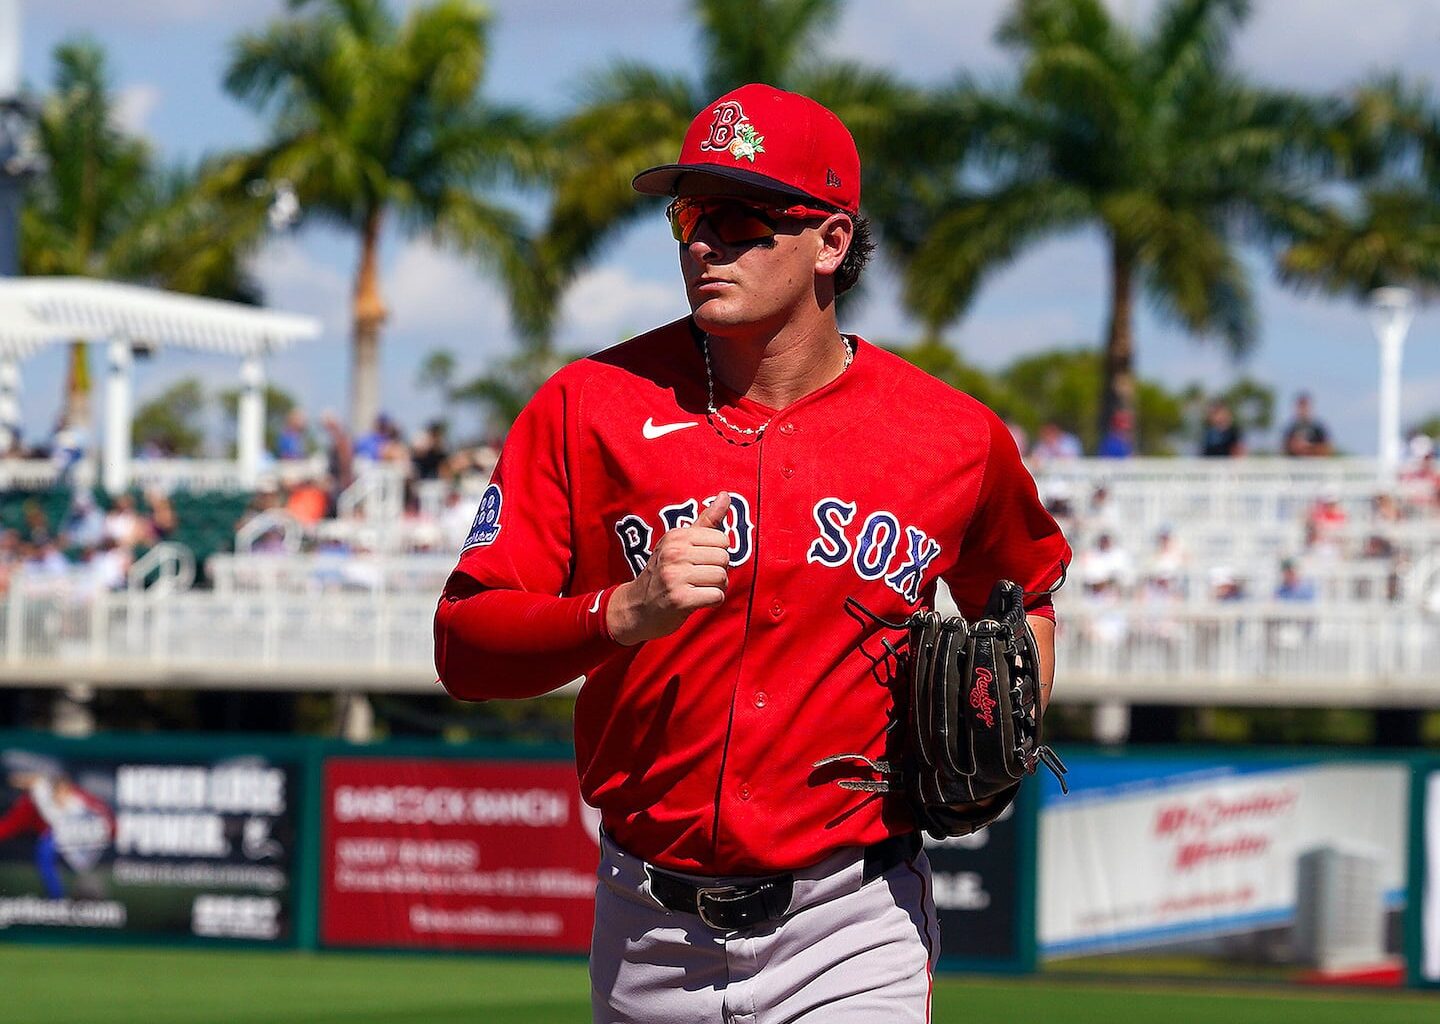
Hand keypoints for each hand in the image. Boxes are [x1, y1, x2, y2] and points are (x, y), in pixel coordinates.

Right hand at [607, 492, 732, 644]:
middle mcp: (674, 553)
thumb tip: (726, 495)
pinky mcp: (680, 599)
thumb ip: (706, 520)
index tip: (700, 562)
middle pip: (724, 559)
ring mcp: (675, 576)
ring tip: (699, 589)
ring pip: (722, 578)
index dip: (717, 553)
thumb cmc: (665, 573)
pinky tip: (698, 601)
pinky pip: (716, 596)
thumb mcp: (680, 543)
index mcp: (676, 536)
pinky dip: (713, 601)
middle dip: (718, 571)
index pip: (722, 539)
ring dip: (717, 587)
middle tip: (699, 578)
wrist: (638, 608)